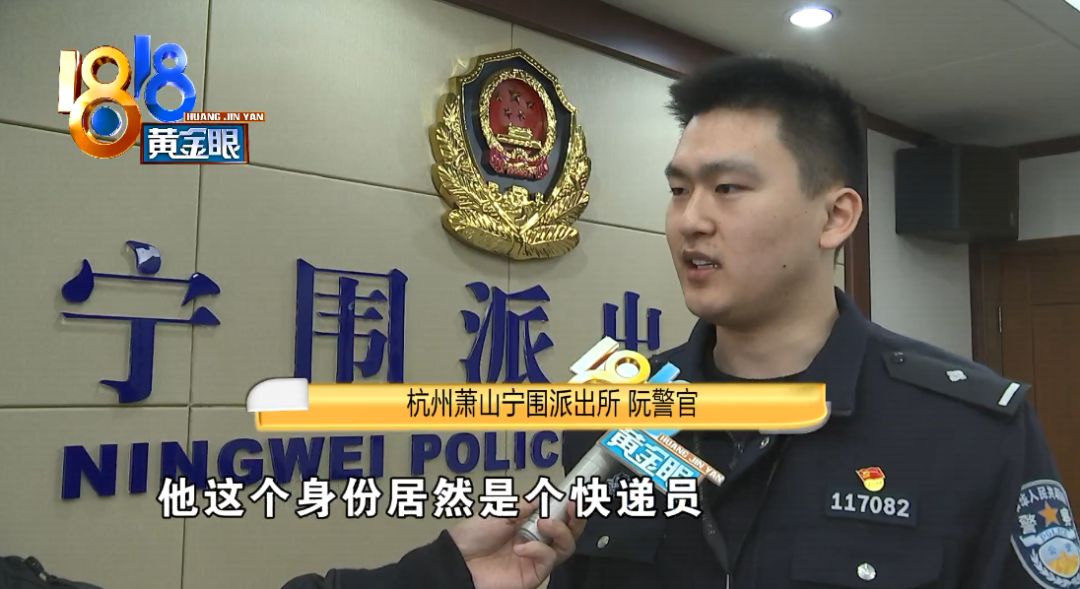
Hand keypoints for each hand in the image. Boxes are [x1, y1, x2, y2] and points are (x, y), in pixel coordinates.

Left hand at [448, 500, 584, 588]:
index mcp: (528, 524)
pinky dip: (539, 550)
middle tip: (573, 505)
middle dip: (576, 518)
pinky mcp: (533, 575)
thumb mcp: (499, 511)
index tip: (573, 494)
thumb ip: (523, 505)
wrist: (457, 560)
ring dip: (561, 531)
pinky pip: (548, 561)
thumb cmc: (472, 536)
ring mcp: (536, 559)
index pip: (557, 515)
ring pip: (566, 547)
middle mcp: (536, 541)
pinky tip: (521, 546)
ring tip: (545, 523)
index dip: (568, 506)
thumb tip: (544, 497)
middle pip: (569, 533)